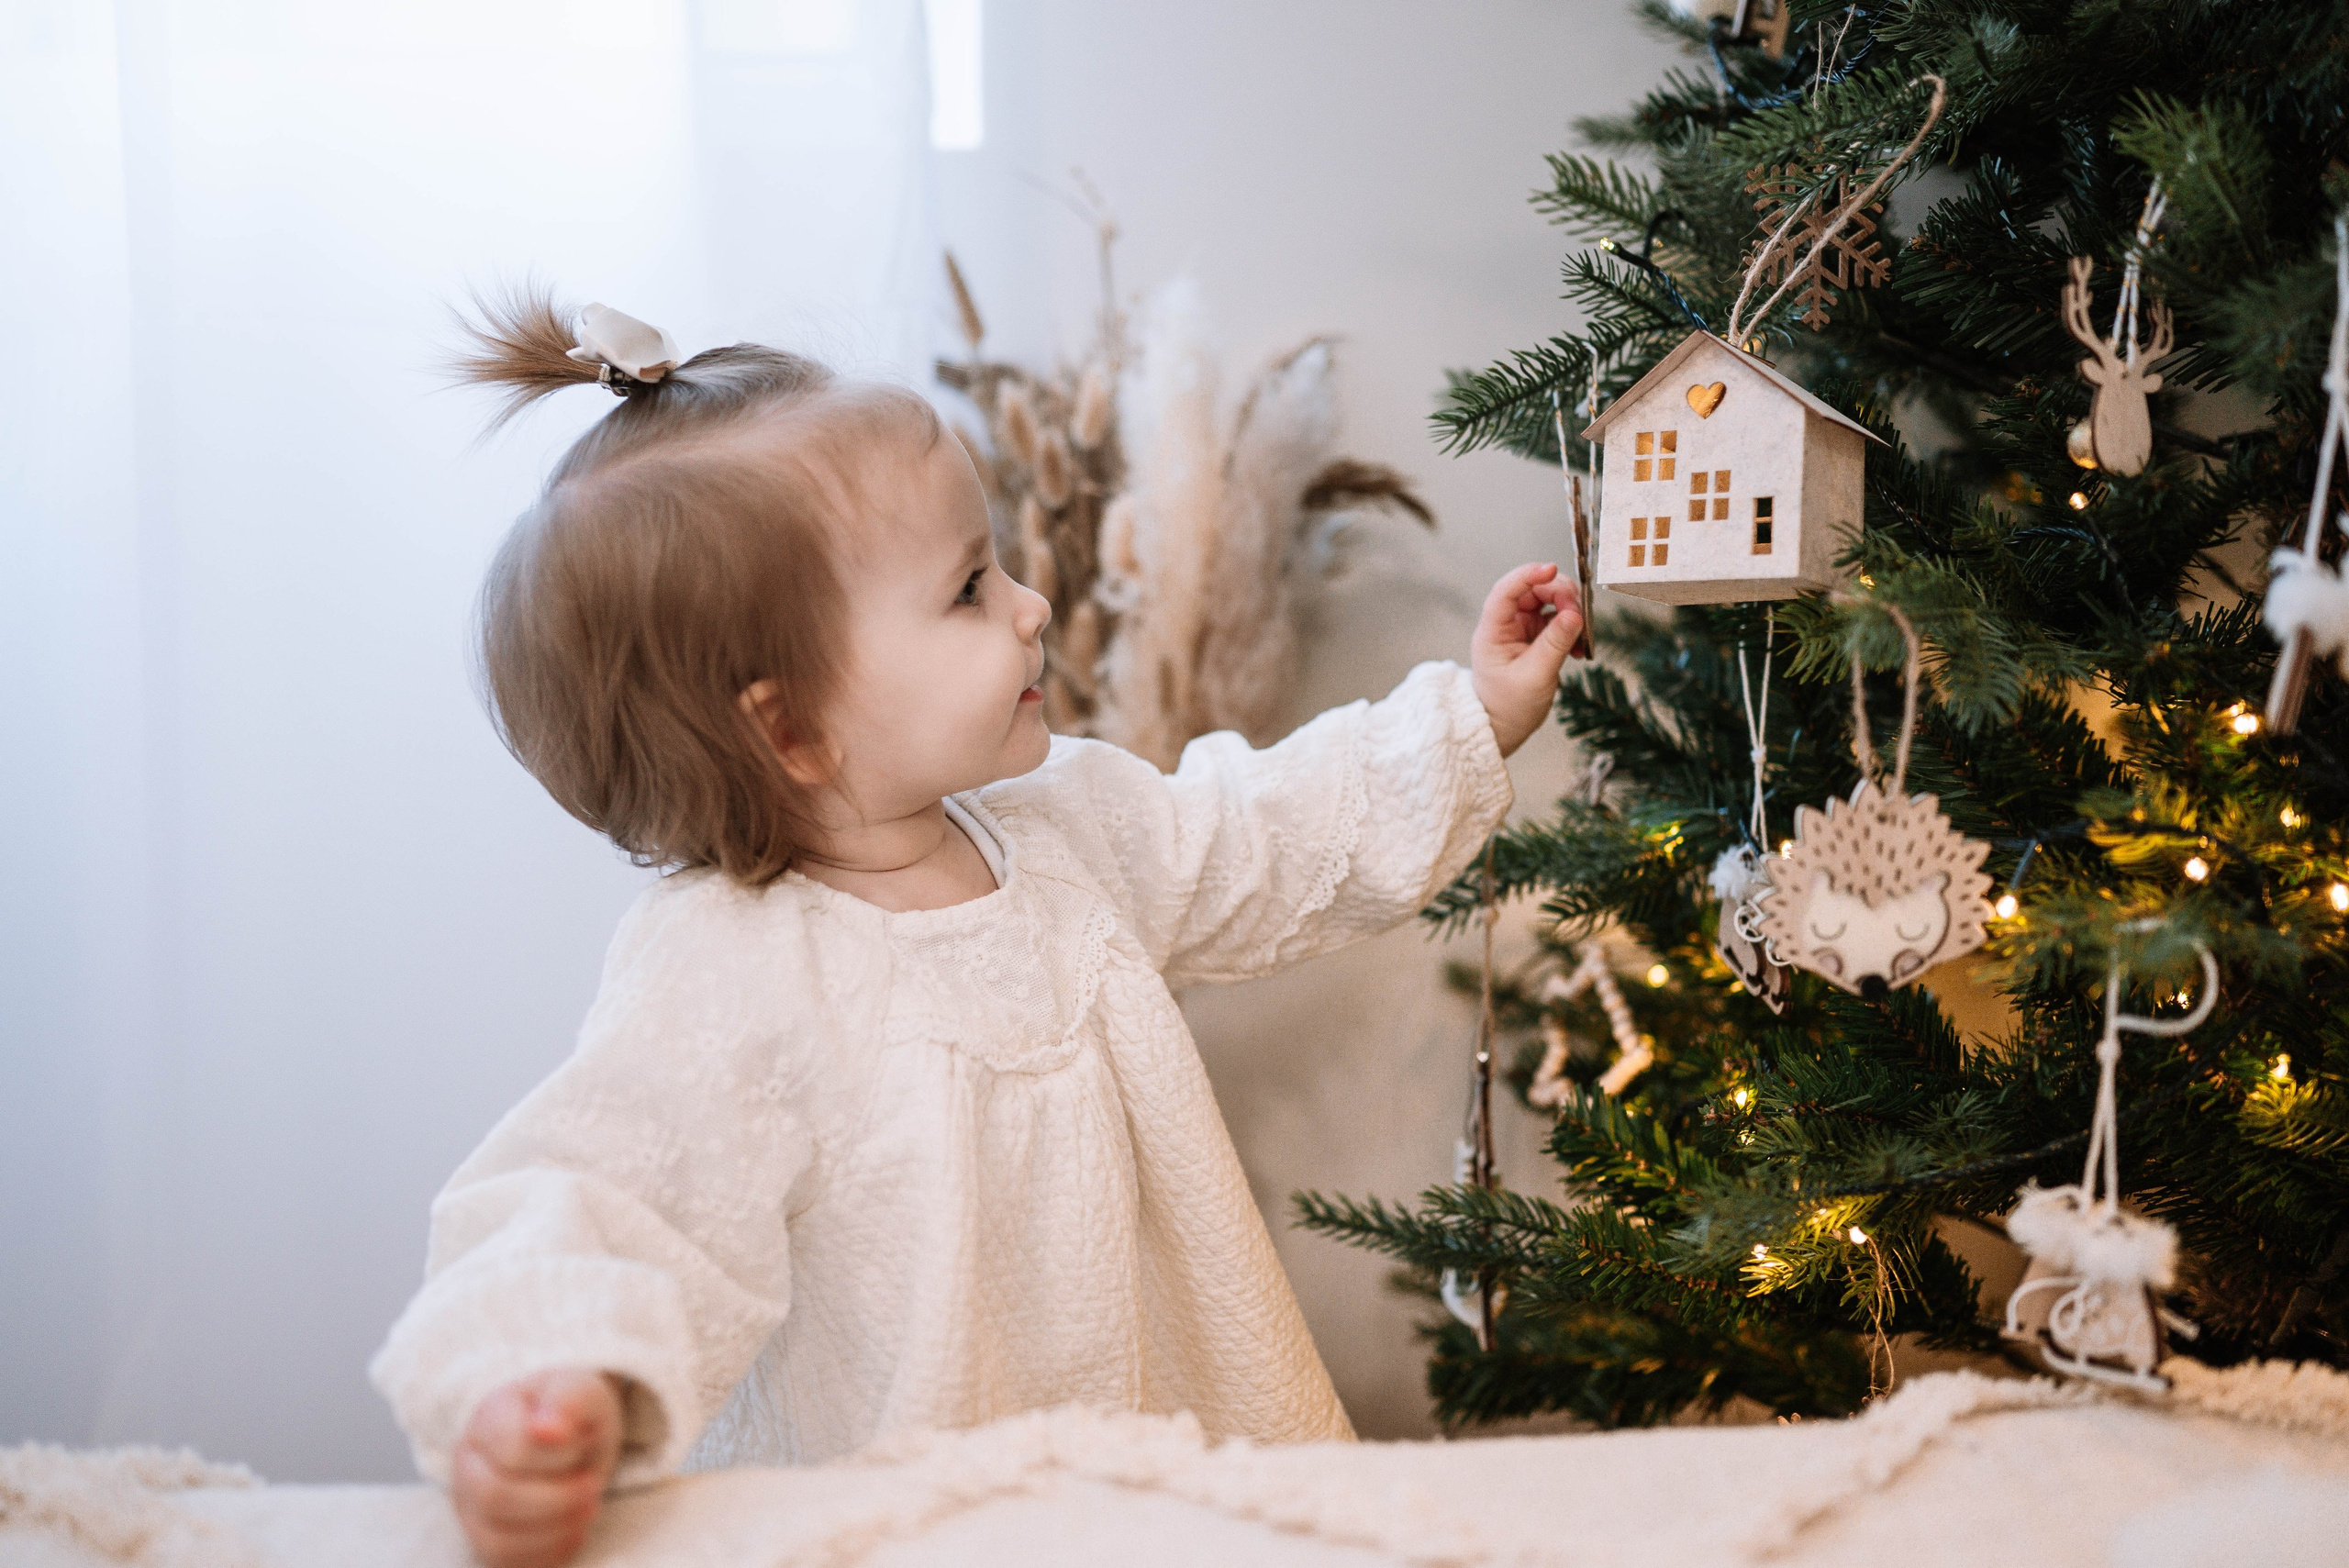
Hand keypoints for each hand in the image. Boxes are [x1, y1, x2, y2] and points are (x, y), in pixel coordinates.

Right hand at [451, 1369, 624, 1567]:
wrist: (567, 1434)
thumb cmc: (570, 1413)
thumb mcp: (580, 1391)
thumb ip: (567, 1401)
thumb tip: (546, 1429)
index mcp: (488, 1417)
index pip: (512, 1448)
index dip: (557, 1453)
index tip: (587, 1442)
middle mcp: (467, 1464)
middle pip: (495, 1497)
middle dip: (557, 1498)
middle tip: (592, 1486)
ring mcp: (470, 1506)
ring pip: (497, 1539)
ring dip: (556, 1529)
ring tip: (588, 1508)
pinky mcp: (484, 1539)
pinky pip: (506, 1563)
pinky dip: (549, 1552)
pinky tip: (575, 1531)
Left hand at [1470, 562, 1583, 758]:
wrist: (1504, 727)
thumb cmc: (1509, 705)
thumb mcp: (1534, 676)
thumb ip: (1554, 644)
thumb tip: (1575, 615)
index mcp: (1493, 630)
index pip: (1507, 590)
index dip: (1529, 575)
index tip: (1552, 569)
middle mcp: (1506, 624)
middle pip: (1533, 591)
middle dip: (1560, 596)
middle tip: (1579, 616)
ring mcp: (1522, 629)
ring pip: (1549, 603)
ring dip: (1570, 612)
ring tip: (1582, 637)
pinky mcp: (1537, 637)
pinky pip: (1558, 621)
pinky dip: (1572, 629)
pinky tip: (1579, 649)